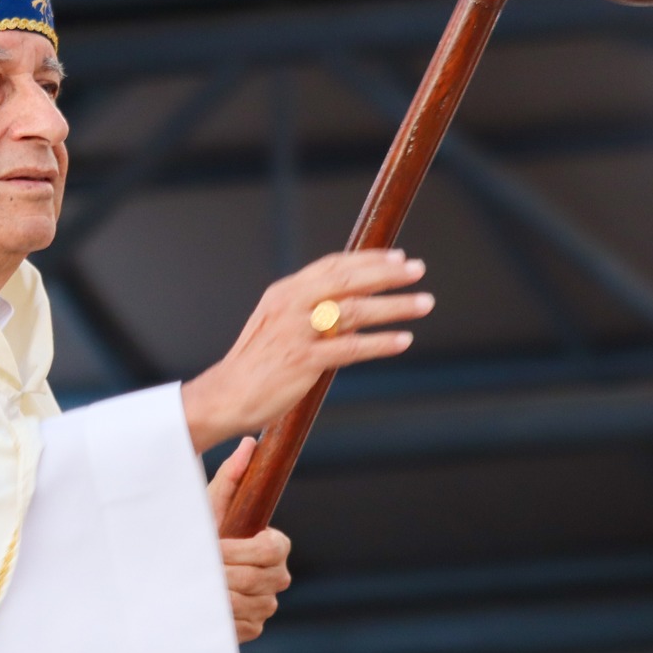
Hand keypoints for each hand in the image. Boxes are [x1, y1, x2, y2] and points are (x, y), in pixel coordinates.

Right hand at [180, 249, 431, 452]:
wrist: (227, 394)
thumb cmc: (258, 362)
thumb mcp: (280, 323)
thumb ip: (312, 310)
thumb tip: (355, 303)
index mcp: (285, 291)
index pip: (332, 265)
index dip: (368, 259)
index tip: (398, 257)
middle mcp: (290, 304)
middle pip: (347, 280)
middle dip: (386, 273)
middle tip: (417, 269)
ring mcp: (296, 332)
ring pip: (353, 310)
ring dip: (393, 306)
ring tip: (424, 303)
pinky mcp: (302, 361)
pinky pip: (349, 349)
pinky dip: (379, 343)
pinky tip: (403, 341)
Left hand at [207, 437, 291, 641]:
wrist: (185, 571)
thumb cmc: (203, 531)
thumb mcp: (212, 504)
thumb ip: (232, 476)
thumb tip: (249, 444)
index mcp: (275, 545)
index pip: (272, 549)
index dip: (241, 550)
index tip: (214, 545)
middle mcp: (277, 576)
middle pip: (258, 579)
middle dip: (224, 571)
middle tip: (200, 566)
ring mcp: (267, 604)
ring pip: (251, 604)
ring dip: (220, 594)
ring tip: (199, 583)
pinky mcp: (254, 627)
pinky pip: (245, 627)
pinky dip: (223, 617)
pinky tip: (207, 604)